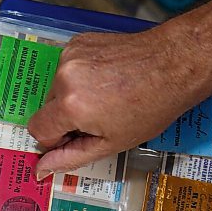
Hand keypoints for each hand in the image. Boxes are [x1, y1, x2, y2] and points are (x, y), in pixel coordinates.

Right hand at [28, 24, 202, 178]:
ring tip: (106, 97)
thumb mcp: (111, 143)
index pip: (37, 129)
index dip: (55, 140)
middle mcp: (63, 76)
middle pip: (47, 108)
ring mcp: (70, 54)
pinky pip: (67, 68)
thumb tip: (40, 169)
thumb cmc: (150, 108)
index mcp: (70, 105)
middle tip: (99, 118)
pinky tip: (106, 80)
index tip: (79, 138)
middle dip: (66, 118)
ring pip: (56, 88)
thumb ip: (70, 157)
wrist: (174, 64)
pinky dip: (80, 78)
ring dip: (73, 97)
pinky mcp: (78, 41)